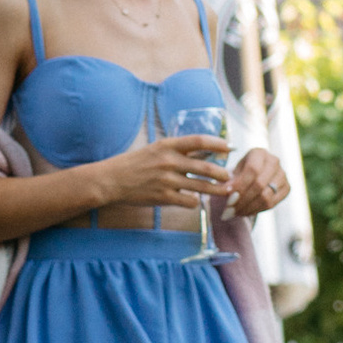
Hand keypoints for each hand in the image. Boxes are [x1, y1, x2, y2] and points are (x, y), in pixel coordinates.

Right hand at [98, 130, 232, 211]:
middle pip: (206, 167)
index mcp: (167, 145)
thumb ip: (178, 151)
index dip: (218, 143)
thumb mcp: (156, 150)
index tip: (230, 147)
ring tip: (226, 191)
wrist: (112, 180)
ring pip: (202, 186)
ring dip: (217, 190)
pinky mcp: (163, 197)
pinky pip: (189, 201)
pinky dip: (196, 201)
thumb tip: (204, 153)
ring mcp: (167, 180)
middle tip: (230, 176)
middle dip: (222, 173)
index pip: (199, 141)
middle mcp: (169, 161)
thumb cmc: (135, 163)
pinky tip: (196, 200)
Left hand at [218, 147, 291, 217]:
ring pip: (266, 196)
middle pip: (260, 184)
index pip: (252, 170)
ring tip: (235, 213)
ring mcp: (282, 175)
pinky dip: (256, 210)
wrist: (255, 175)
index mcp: (259, 153)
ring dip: (248, 208)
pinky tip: (245, 212)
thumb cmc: (240, 173)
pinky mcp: (287, 187)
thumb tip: (226, 192)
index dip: (240, 185)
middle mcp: (274, 161)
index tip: (227, 197)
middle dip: (242, 200)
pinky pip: (272, 204)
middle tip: (229, 210)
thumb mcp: (232, 173)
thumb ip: (229, 181)